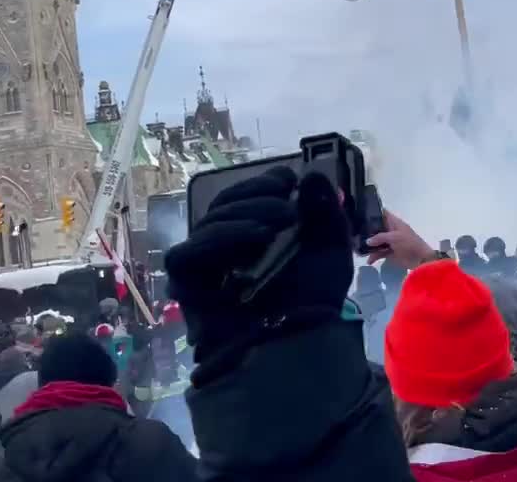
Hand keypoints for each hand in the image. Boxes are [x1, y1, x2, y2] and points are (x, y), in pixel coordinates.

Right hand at [164, 167, 353, 361]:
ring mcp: (202, 267)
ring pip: (208, 223)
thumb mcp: (329, 249)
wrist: (299, 342)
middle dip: (257, 195)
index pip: (244, 198)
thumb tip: (315, 174)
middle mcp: (224, 248)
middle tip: (288, 202)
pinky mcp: (187, 285)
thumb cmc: (314, 299)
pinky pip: (188, 252)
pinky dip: (220, 238)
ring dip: (246, 213)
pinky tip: (256, 236)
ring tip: (281, 219)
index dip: (262, 184)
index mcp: (252, 236)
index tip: (289, 180)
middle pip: (224, 206)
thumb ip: (324, 211)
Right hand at [366, 211, 436, 268]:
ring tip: (359, 250)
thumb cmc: (409, 244)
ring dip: (369, 246)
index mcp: (395, 223)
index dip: (374, 212)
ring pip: (377, 242)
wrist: (420, 259)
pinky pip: (380, 253)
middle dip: (367, 231)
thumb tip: (367, 241)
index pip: (383, 214)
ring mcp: (391, 242)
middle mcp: (391, 231)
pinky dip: (374, 256)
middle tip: (355, 234)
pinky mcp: (390, 253)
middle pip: (377, 228)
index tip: (361, 213)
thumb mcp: (394, 237)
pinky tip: (369, 260)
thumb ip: (380, 237)